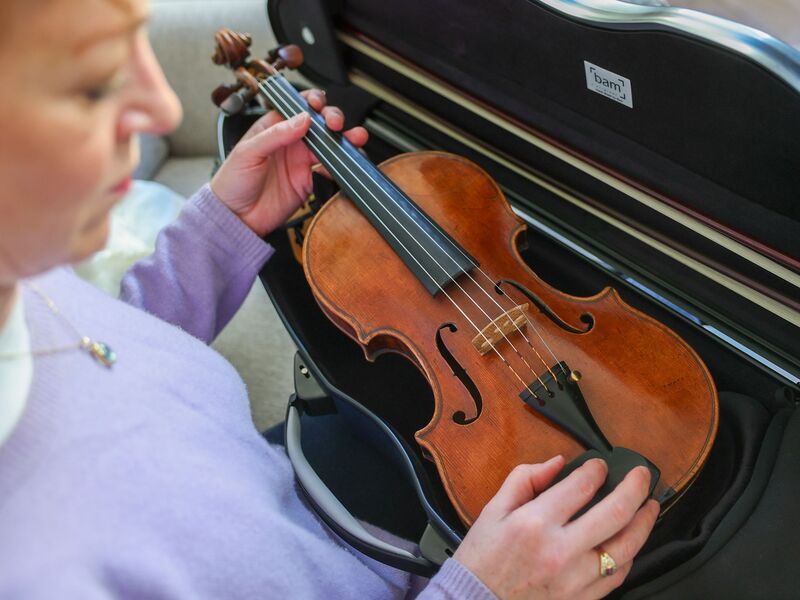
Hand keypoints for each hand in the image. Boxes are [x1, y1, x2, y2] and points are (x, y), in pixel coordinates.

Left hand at [210, 89, 368, 235]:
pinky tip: (345, 163)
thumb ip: (276, 134)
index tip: (319, 106)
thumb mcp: (248, 152)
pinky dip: (341, 165)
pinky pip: (330, 170)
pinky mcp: (308, 181)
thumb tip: (303, 119)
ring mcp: (300, 161)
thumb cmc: (232, 182)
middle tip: (336, 124)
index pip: (297, 107)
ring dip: (343, 140)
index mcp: (273, 127)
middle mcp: (290, 142)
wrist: (237, 218)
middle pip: (318, 123)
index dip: (312, 102)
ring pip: (328, 144)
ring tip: (355, 138)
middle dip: (332, 118)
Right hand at [454, 457, 658, 599]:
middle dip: (635, 488)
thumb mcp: (494, 510)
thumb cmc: (482, 557)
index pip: (582, 486)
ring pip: (625, 547)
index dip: (597, 469)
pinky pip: (617, 576)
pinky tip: (630, 542)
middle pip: (615, 513)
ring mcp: (575, 579)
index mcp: (535, 523)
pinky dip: (629, 556)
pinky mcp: (581, 599)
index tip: (599, 465)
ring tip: (649, 507)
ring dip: (644, 523)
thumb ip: (525, 479)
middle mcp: (560, 550)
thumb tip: (557, 463)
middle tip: (641, 475)